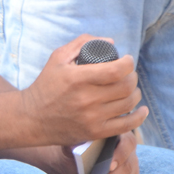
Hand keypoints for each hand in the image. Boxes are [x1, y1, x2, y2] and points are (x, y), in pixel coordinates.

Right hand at [20, 34, 147, 145]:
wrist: (32, 117)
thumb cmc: (46, 85)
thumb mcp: (57, 58)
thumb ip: (81, 43)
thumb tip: (110, 42)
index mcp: (77, 78)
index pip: (116, 70)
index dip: (128, 63)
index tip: (128, 60)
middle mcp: (86, 99)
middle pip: (125, 87)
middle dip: (133, 77)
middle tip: (129, 74)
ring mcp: (92, 117)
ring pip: (128, 104)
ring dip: (135, 93)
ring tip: (130, 89)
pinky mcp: (95, 132)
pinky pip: (127, 126)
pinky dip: (139, 117)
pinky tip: (142, 110)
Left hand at [78, 131, 138, 173]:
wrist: (73, 160)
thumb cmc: (75, 147)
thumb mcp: (74, 141)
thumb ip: (76, 141)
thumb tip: (75, 147)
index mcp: (120, 136)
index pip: (128, 144)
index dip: (120, 156)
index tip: (109, 167)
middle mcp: (130, 154)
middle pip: (126, 170)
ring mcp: (131, 172)